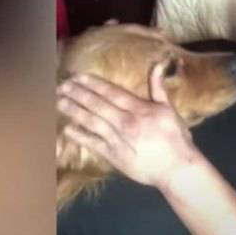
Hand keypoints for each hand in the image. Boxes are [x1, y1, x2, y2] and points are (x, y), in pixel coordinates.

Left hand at [56, 63, 198, 188]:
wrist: (176, 169)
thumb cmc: (176, 139)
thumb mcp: (169, 110)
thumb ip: (159, 88)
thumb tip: (158, 65)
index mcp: (139, 109)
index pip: (111, 92)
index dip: (93, 84)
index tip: (78, 77)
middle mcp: (126, 122)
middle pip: (97, 104)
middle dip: (78, 94)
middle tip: (61, 85)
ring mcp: (118, 140)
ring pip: (91, 121)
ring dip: (74, 111)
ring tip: (59, 101)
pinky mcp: (114, 156)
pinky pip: (93, 143)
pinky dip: (80, 136)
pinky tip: (67, 128)